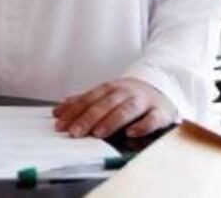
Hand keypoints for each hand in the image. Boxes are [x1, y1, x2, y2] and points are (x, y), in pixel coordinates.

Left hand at [53, 79, 175, 138]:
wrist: (162, 87)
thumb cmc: (128, 95)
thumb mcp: (106, 94)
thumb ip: (83, 101)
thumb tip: (58, 110)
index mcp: (109, 89)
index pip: (89, 100)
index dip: (74, 111)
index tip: (60, 123)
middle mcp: (125, 93)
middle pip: (104, 105)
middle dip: (88, 118)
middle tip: (74, 132)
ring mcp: (143, 101)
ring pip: (126, 110)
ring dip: (112, 121)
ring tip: (98, 133)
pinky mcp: (160, 112)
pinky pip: (152, 119)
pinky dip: (142, 126)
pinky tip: (131, 133)